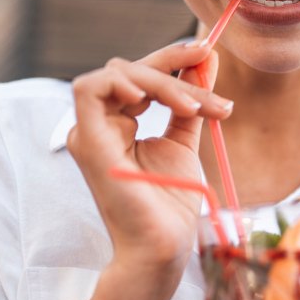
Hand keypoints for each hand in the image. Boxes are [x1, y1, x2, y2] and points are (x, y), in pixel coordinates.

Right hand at [68, 43, 233, 273]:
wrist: (163, 246)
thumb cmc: (171, 204)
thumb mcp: (184, 142)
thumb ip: (190, 103)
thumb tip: (207, 60)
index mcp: (118, 124)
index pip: (139, 76)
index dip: (172, 59)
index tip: (208, 53)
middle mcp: (99, 124)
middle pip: (130, 69)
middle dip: (175, 67)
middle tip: (211, 76)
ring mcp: (90, 132)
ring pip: (119, 74)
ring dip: (164, 81)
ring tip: (196, 108)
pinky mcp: (88, 142)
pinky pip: (89, 89)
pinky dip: (124, 82)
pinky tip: (160, 98)